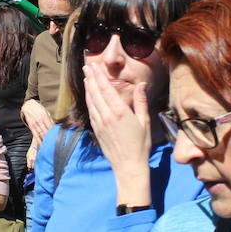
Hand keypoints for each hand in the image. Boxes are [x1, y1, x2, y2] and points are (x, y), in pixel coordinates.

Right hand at [21, 99, 53, 143]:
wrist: (28, 106)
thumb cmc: (38, 109)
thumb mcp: (46, 112)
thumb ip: (51, 120)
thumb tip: (56, 127)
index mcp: (45, 117)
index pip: (51, 127)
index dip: (54, 133)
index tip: (58, 138)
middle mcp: (39, 121)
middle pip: (46, 132)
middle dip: (50, 138)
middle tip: (55, 143)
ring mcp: (35, 124)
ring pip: (41, 134)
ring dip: (45, 140)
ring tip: (49, 145)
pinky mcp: (31, 126)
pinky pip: (35, 135)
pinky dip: (38, 140)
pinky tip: (41, 144)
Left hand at [83, 61, 150, 179]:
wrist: (128, 165)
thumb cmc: (141, 144)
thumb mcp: (145, 122)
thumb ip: (141, 101)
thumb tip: (142, 84)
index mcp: (120, 111)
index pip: (106, 88)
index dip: (99, 76)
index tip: (95, 66)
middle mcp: (107, 115)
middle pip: (95, 92)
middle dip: (90, 78)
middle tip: (86, 67)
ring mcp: (100, 123)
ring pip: (90, 101)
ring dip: (87, 88)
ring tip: (86, 77)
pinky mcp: (97, 130)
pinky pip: (90, 111)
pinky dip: (88, 100)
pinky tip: (89, 96)